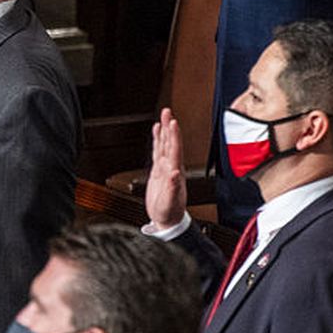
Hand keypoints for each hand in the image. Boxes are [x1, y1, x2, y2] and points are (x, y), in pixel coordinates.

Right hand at [144, 108, 187, 228]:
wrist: (167, 221)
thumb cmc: (170, 213)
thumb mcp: (171, 202)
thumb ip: (173, 188)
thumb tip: (175, 173)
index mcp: (175, 173)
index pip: (175, 150)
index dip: (174, 136)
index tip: (173, 123)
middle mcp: (172, 167)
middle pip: (170, 143)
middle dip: (169, 127)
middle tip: (167, 111)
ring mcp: (165, 168)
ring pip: (164, 144)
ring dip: (164, 130)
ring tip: (163, 116)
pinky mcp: (159, 171)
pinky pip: (158, 151)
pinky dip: (157, 140)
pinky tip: (156, 131)